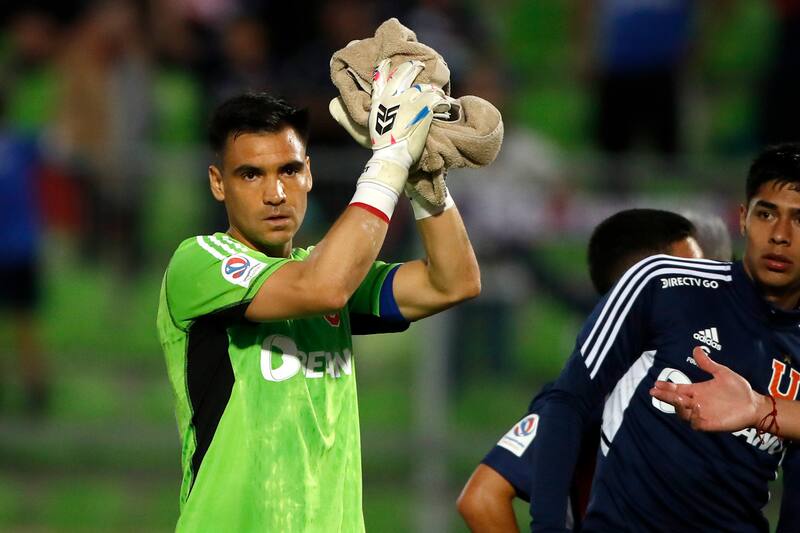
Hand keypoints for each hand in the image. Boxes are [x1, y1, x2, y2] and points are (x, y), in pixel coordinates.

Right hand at [359, 60, 445, 193]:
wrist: (391, 156)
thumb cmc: (384, 147)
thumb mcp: (375, 125)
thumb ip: (381, 111)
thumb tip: (387, 108)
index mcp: (379, 101)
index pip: (380, 76)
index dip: (385, 67)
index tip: (390, 61)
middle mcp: (393, 97)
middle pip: (404, 74)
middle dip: (413, 68)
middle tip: (420, 65)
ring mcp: (408, 101)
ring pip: (423, 86)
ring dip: (432, 89)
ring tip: (438, 92)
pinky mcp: (422, 108)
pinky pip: (436, 98)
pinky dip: (443, 101)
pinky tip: (446, 104)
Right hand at [649, 346, 764, 431]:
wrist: (754, 404)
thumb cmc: (739, 389)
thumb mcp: (722, 373)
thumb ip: (708, 364)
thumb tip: (696, 348)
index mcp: (697, 391)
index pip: (677, 389)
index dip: (666, 387)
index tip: (656, 383)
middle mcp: (696, 403)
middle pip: (675, 401)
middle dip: (665, 396)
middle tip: (654, 392)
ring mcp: (702, 414)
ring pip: (682, 413)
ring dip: (678, 406)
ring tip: (679, 398)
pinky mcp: (709, 424)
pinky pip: (695, 424)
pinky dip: (693, 418)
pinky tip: (696, 408)